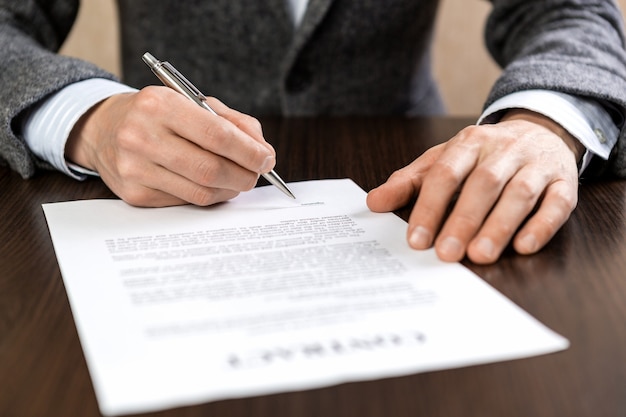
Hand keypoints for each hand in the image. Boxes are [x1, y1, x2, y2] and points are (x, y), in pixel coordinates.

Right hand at [65, 86, 275, 206]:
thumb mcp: (193, 103)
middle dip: (244, 175)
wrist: (104, 129)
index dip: (248, 151)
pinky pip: (186, 201)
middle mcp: (141, 136)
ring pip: (201, 191)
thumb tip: (264, 152)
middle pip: (210, 169)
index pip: (216, 134)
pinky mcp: (134, 194)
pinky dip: (208, 196)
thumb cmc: (158, 115)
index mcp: (159, 105)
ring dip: (230, 189)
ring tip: (237, 179)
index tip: (267, 159)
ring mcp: (135, 168)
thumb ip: (233, 123)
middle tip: (256, 173)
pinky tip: (211, 185)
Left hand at [366, 109, 584, 263]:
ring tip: (480, 255)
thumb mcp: (443, 160)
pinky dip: (542, 224)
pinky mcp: (564, 181)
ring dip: (500, 226)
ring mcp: (536, 164)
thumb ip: (409, 182)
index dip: (430, 207)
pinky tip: (524, 246)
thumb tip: (373, 202)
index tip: (417, 240)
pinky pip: (557, 202)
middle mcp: (504, 150)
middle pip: (483, 184)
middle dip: (464, 220)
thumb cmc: (482, 155)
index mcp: (469, 142)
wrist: (540, 130)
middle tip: (447, 254)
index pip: (445, 174)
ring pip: (519, 194)